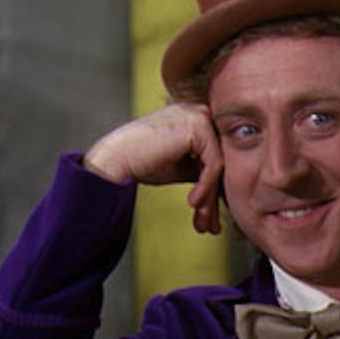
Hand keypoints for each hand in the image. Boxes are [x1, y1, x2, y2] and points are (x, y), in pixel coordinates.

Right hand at [84, 104, 222, 233]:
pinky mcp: (199, 125)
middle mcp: (201, 111)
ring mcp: (201, 115)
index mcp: (197, 117)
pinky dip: (206, 187)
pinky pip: (213, 164)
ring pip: (220, 165)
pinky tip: (193, 203)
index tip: (208, 217)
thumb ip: (202, 169)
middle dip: (214, 198)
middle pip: (221, 161)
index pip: (216, 156)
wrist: (115, 159)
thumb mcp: (181, 166)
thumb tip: (224, 188)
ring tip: (201, 221)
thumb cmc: (142, 162)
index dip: (213, 189)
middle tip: (209, 226)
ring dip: (210, 198)